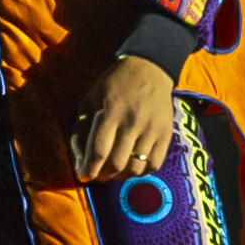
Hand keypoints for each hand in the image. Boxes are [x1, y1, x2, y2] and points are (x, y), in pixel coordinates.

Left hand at [70, 55, 173, 182]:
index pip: (98, 151)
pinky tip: (133, 166)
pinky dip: (141, 172)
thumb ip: (81, 128)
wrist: (148, 69)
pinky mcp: (166, 133)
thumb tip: (79, 159)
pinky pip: (154, 165)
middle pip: (117, 163)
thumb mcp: (90, 99)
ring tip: (115, 171)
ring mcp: (151, 129)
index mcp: (110, 112)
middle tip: (99, 174)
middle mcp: (132, 122)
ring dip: (121, 176)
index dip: (89, 169)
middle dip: (104, 175)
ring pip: (136, 168)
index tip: (84, 176)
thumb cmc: (113, 85)